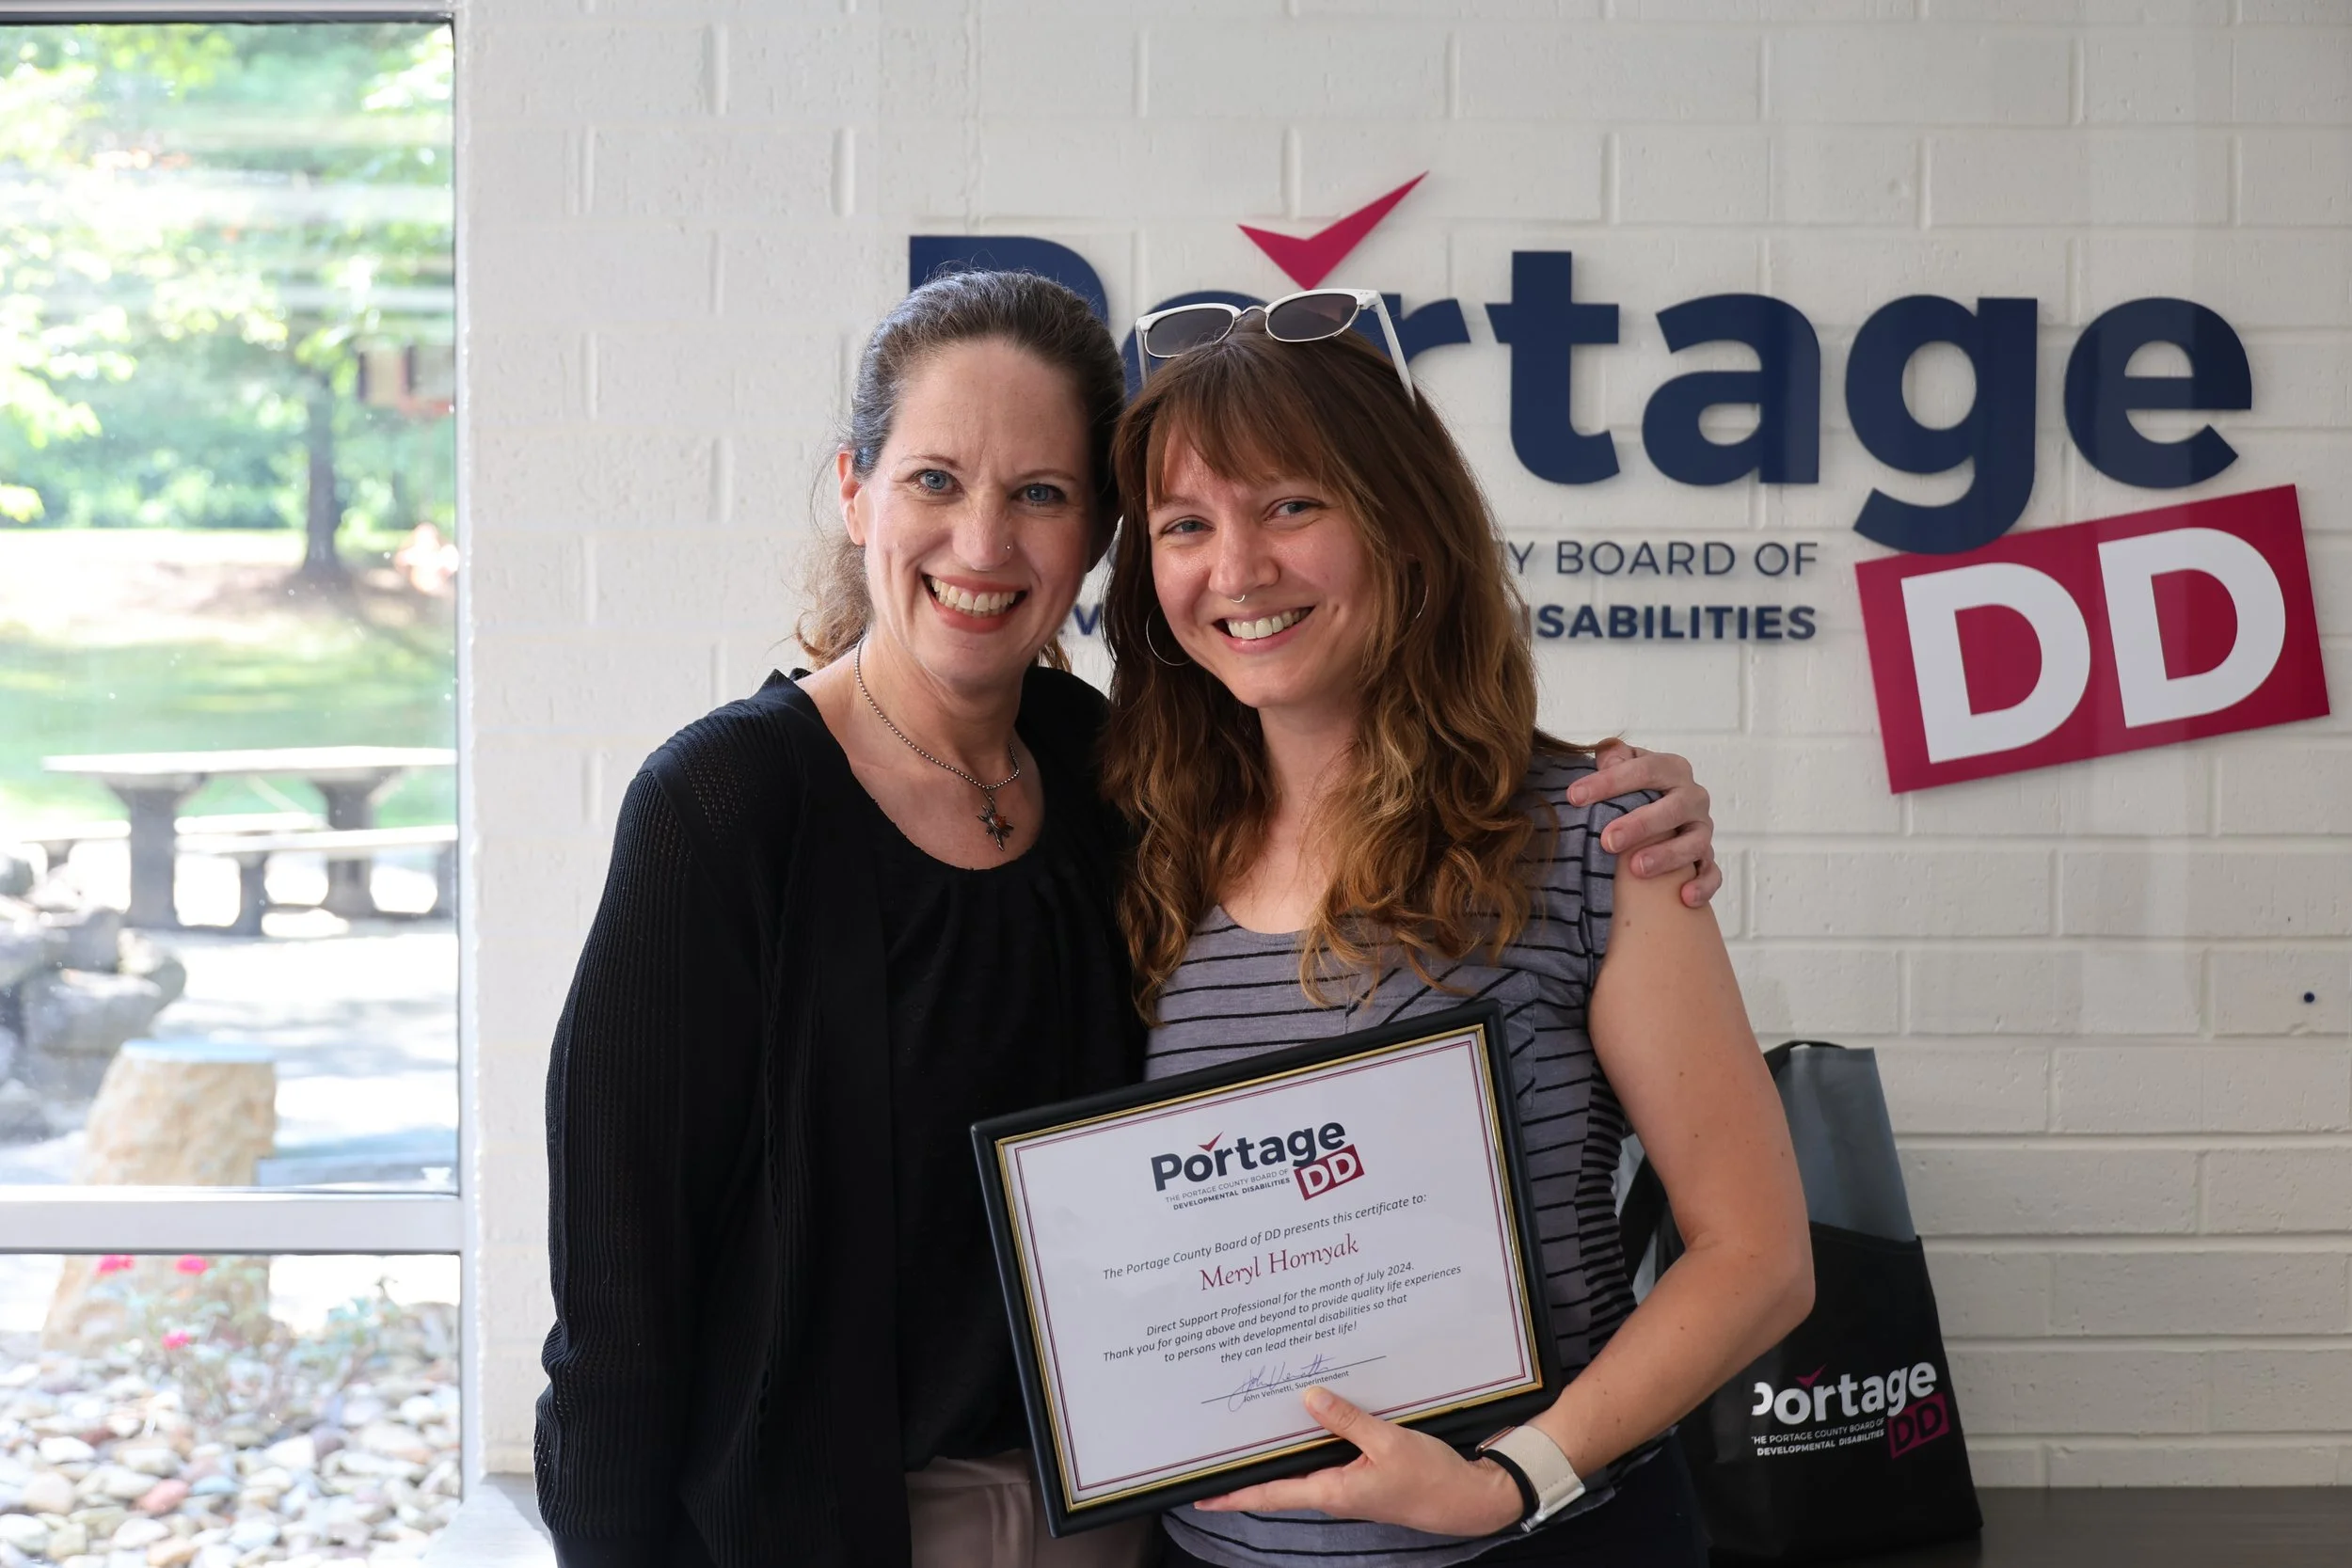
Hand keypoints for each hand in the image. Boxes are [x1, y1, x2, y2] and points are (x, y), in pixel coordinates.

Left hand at [1192, 1386, 1522, 1537]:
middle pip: (1279, 1482)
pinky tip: (1306, 1417)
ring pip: (1302, 1467)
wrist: (1467, 1500)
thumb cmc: (1429, 1478)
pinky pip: (1326, 1458)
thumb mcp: (1387, 1442)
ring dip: (1279, 1451)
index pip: (1270, 1494)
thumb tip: (1309, 1398)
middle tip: (1216, 1448)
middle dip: (1248, 1468)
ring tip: (1250, 1428)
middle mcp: (1332, 1492)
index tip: (1201, 1495)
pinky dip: (1311, 1440)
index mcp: (1331, 1491)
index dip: (1234, 1495)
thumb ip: (1346, 1420)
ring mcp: (1347, 1485)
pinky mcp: (1362, 1476)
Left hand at [1569, 743, 1719, 908]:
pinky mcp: (1707, 858)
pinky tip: (1684, 897)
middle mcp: (1692, 797)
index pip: (1644, 770)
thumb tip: (1606, 754)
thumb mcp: (1623, 767)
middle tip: (1607, 840)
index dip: (1609, 782)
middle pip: (1673, 808)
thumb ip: (1614, 757)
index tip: (1574, 797)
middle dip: (1640, 825)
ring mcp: (1702, 829)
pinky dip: (1702, 885)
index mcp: (1671, 769)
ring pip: (1695, 842)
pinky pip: (1712, 873)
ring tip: (1637, 868)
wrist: (1659, 816)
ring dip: (1667, 856)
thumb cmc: (1634, 791)